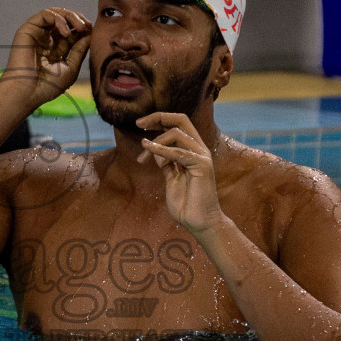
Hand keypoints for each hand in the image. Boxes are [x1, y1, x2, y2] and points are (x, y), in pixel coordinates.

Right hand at [0, 8, 90, 111]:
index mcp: (57, 49)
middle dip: (79, 20)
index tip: (94, 31)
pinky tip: (66, 31)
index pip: (73, 32)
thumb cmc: (48, 85)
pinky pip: (46, 14)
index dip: (84, 29)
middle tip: (88, 26)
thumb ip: (80, 50)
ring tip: (81, 27)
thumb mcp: (71, 67)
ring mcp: (38, 33)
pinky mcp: (29, 29)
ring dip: (71, 17)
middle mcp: (47, 39)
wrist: (27, 92)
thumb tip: (90, 34)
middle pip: (66, 20)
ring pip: (56, 14)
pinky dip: (58, 18)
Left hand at [136, 111, 222, 233]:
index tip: (140, 124)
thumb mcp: (171, 178)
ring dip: (155, 143)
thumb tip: (155, 150)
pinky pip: (178, 152)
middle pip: (181, 120)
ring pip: (176, 134)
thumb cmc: (186, 203)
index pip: (178, 124)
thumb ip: (166, 163)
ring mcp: (202, 156)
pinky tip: (147, 149)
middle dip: (158, 117)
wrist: (199, 223)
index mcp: (192, 150)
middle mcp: (199, 149)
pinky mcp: (202, 165)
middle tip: (138, 123)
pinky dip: (160, 149)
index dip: (159, 119)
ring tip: (142, 158)